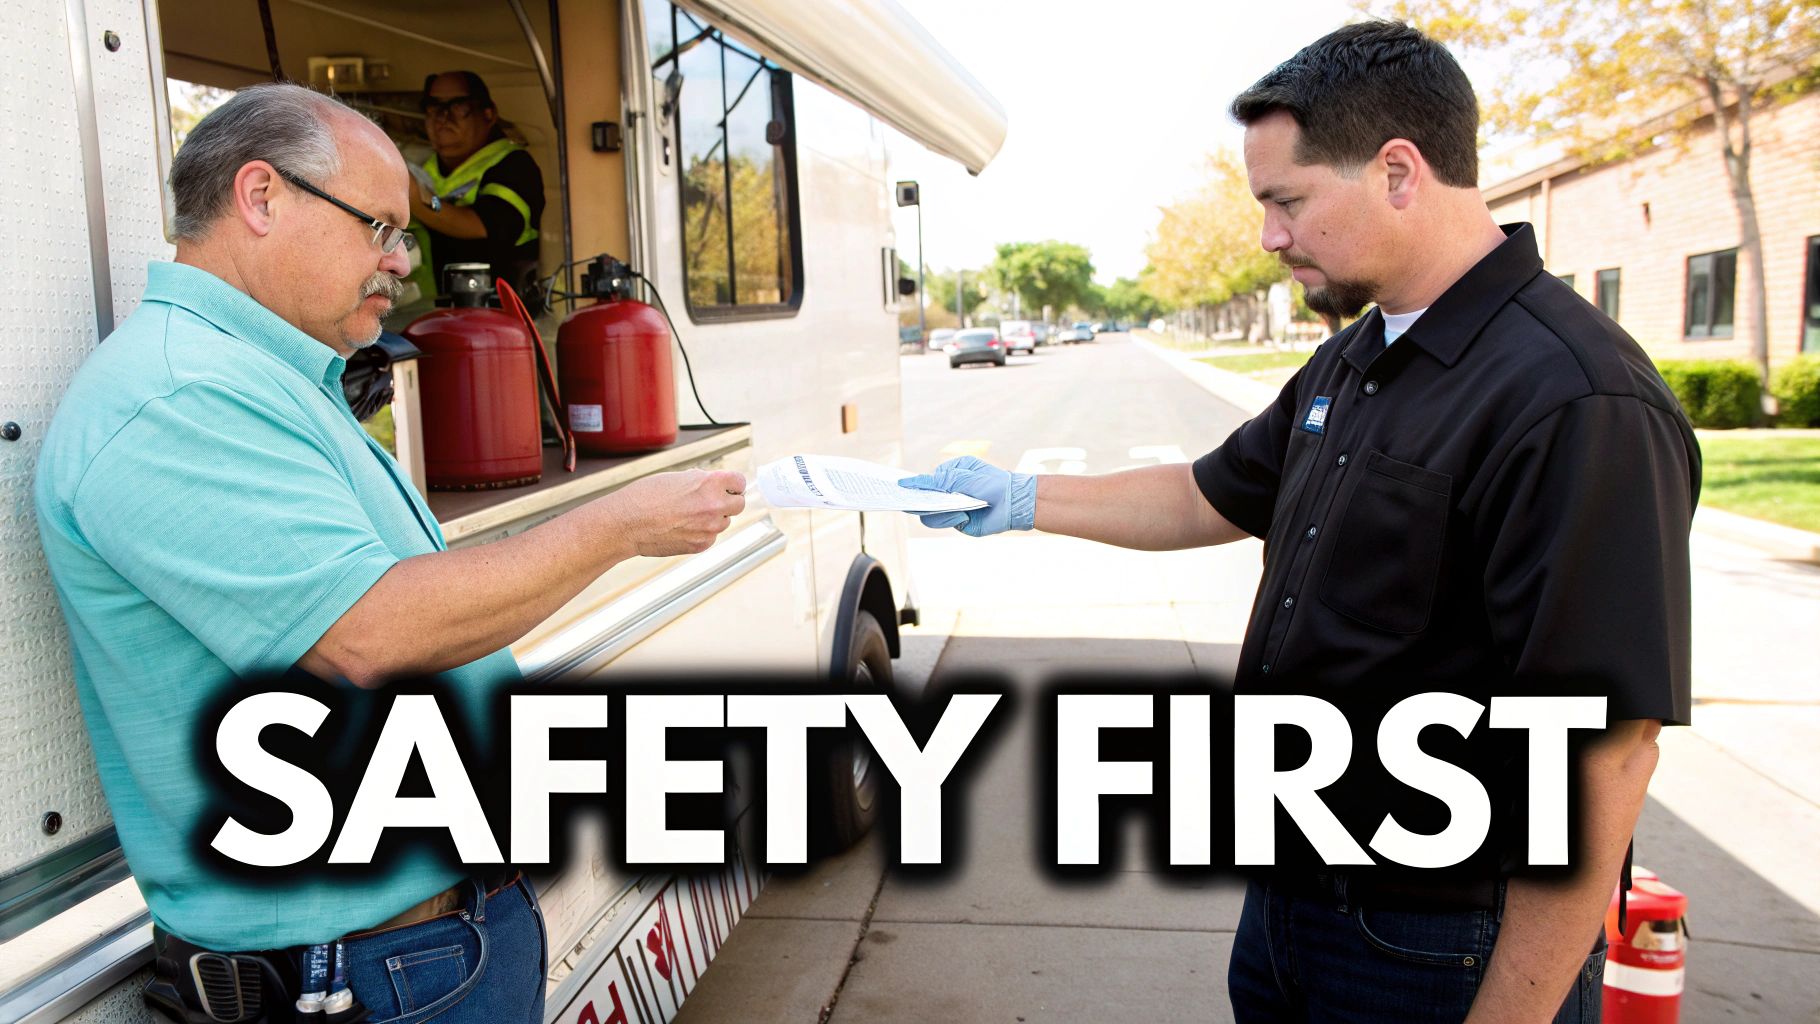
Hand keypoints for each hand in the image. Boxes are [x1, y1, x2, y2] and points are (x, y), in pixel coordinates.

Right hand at [608, 469, 745, 555]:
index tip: (728, 486)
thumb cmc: (645, 496)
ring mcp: (709, 528)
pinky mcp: (701, 545)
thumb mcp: (676, 477)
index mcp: (710, 483)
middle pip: (739, 504)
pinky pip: (710, 537)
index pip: (740, 481)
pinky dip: (701, 533)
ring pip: (724, 522)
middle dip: (728, 501)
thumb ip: (700, 481)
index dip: (732, 483)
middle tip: (712, 501)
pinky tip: (682, 527)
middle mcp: (714, 506)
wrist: (627, 523)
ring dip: (713, 518)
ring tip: (688, 515)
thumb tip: (712, 483)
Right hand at [899, 456, 1035, 536]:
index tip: (898, 486)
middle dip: (918, 500)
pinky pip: (943, 522)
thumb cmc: (991, 482)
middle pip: (923, 499)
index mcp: (949, 477)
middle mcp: (948, 493)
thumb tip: (914, 481)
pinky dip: (950, 517)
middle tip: (907, 501)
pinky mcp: (959, 523)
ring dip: (939, 509)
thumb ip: (938, 480)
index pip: (925, 482)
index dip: (911, 484)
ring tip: (954, 505)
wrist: (1014, 501)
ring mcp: (952, 509)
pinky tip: (963, 513)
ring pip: (929, 514)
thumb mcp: (963, 476)